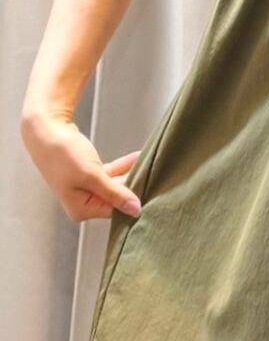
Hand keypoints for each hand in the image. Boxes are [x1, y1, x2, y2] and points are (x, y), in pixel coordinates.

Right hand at [20, 112, 142, 221]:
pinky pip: (111, 172)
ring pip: (115, 184)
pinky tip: (137, 156)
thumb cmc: (62, 153)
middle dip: (132, 185)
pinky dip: (123, 165)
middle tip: (151, 175)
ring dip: (130, 172)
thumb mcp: (92, 176)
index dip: (131, 201)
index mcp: (80, 209)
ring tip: (146, 163)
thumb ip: (115, 194)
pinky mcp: (88, 174)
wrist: (45, 128)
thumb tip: (135, 210)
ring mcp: (85, 188)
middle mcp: (82, 202)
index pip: (114, 211)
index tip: (149, 192)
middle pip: (116, 198)